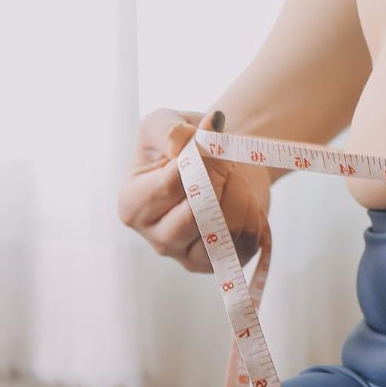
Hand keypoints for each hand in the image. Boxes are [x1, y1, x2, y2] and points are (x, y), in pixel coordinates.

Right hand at [117, 107, 271, 271]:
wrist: (219, 162)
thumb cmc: (185, 143)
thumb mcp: (164, 122)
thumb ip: (167, 129)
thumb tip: (181, 140)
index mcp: (132, 204)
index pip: (170, 186)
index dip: (199, 160)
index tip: (212, 139)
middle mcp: (155, 237)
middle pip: (194, 215)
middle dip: (219, 179)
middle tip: (225, 159)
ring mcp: (186, 256)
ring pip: (222, 232)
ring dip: (239, 195)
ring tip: (234, 177)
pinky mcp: (218, 263)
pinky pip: (245, 244)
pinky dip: (253, 215)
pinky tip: (243, 200)